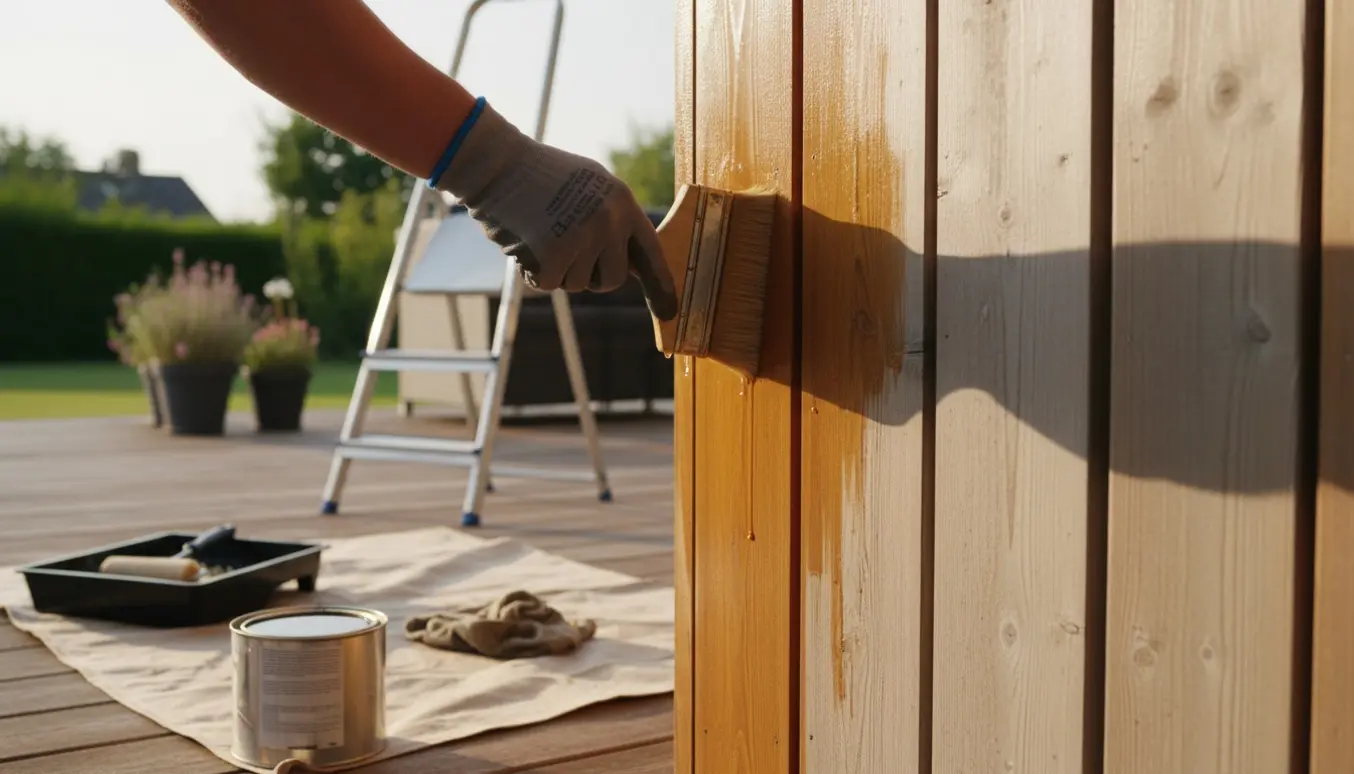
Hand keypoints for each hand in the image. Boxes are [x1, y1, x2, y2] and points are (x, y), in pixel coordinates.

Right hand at [432, 102, 678, 320]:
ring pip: (578, 284)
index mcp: (623, 202)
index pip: (651, 252)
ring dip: (558, 270)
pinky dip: (535, 272)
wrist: (497, 164)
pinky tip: (526, 242)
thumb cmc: (540, 176)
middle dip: (591, 275)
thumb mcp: (590, 187)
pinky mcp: (556, 254)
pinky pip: (550, 284)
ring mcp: (584, 238)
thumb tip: (634, 267)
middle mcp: (609, 221)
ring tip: (542, 234)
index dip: (661, 284)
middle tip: (568, 251)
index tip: (669, 312)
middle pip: (612, 279)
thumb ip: (614, 221)